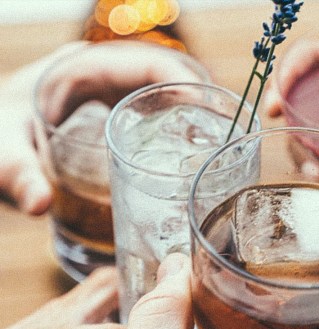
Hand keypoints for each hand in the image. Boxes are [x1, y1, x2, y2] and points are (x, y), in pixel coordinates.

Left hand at [0, 41, 208, 214]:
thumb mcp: (0, 151)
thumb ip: (16, 175)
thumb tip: (40, 204)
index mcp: (83, 68)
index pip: (149, 65)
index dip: (187, 84)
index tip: (214, 115)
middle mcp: (104, 75)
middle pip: (168, 80)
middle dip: (201, 105)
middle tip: (226, 141)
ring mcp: (111, 93)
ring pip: (164, 97)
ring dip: (194, 118)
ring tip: (218, 151)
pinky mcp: (114, 111)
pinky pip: (154, 113)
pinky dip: (177, 128)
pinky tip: (188, 157)